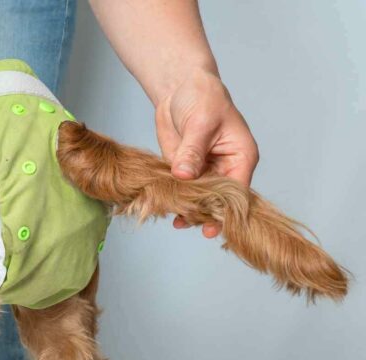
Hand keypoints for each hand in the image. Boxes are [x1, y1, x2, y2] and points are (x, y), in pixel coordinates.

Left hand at [154, 68, 258, 237]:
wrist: (180, 87)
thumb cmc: (202, 97)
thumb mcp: (201, 122)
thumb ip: (192, 151)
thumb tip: (184, 175)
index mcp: (241, 157)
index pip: (237, 190)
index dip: (225, 209)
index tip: (211, 225)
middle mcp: (225, 168)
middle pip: (218, 199)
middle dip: (204, 213)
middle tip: (186, 223)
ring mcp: (204, 171)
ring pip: (198, 198)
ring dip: (188, 209)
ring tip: (176, 222)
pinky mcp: (184, 170)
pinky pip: (180, 190)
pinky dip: (174, 199)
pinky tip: (164, 209)